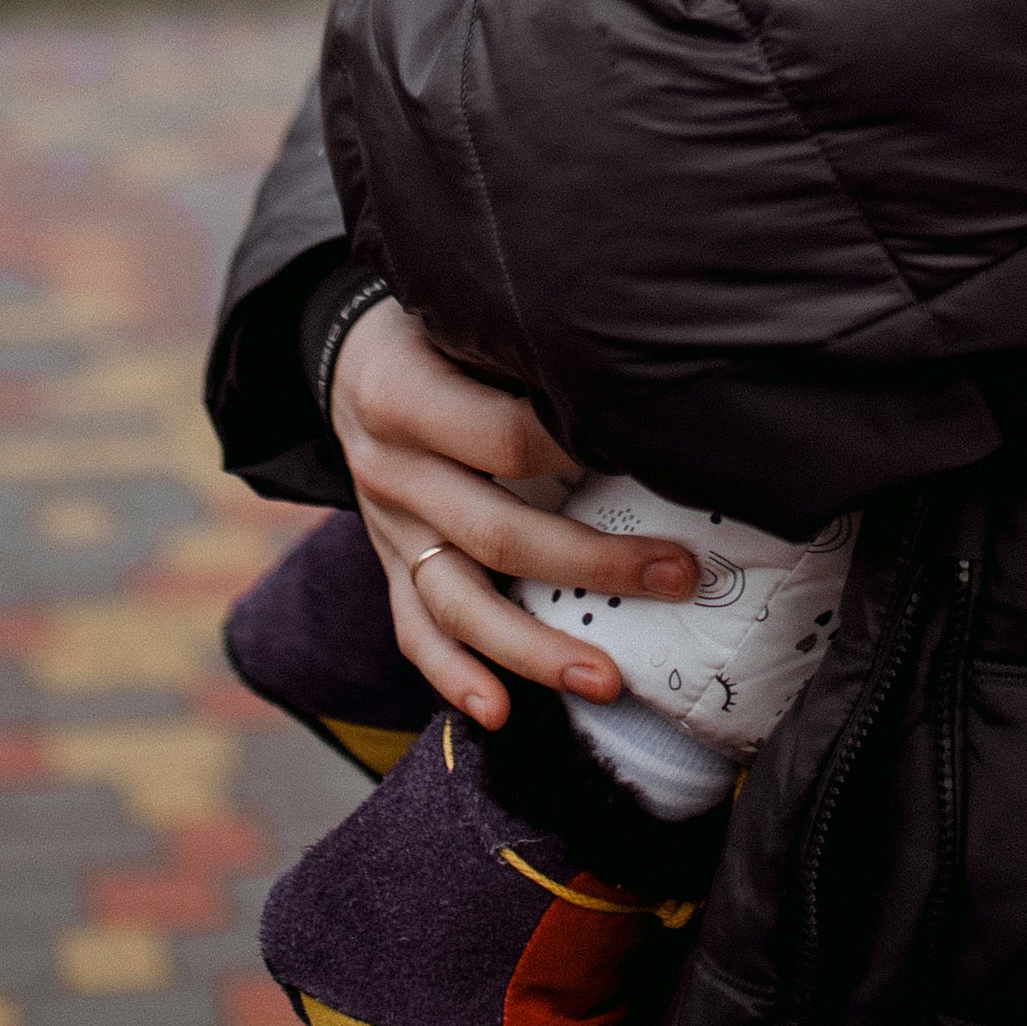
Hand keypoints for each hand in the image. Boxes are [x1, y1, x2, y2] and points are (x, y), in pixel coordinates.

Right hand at [330, 297, 698, 729]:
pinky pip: (415, 631)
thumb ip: (520, 345)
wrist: (347, 359)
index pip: (502, 437)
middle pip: (497, 532)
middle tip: (680, 578)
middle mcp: (390, 470)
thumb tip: (629, 371)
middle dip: (594, 564)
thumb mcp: (460, 313)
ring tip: (607, 681)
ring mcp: (387, 528)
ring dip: (534, 649)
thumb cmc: (434, 328)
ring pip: (459, 602)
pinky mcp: (390, 565)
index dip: (578, 449)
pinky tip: (499, 712)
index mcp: (402, 395)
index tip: (653, 458)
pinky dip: (453, 677)